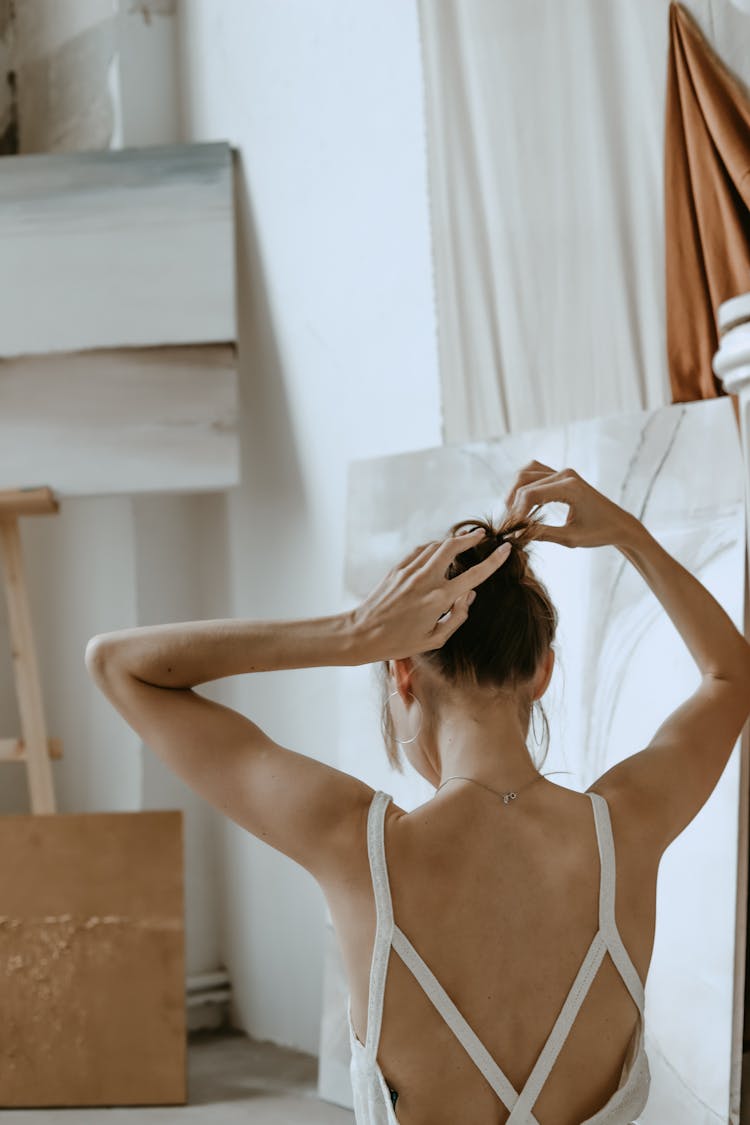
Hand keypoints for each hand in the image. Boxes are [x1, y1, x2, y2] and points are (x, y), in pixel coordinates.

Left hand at [351, 529, 511, 661]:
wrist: (364, 633)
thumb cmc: (401, 641)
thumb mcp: (436, 638)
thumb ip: (458, 616)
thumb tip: (470, 595)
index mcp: (440, 599)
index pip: (474, 575)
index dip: (493, 560)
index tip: (505, 549)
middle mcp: (426, 580)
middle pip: (452, 546)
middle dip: (470, 537)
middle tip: (482, 534)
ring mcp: (410, 571)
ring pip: (436, 546)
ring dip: (452, 540)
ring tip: (463, 539)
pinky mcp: (397, 569)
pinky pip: (420, 551)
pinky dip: (433, 547)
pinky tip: (438, 549)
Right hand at [505, 461, 637, 547]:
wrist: (619, 523)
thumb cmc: (599, 532)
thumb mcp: (570, 538)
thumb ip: (542, 533)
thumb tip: (517, 533)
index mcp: (570, 487)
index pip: (530, 495)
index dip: (517, 512)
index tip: (512, 530)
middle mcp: (565, 474)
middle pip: (524, 483)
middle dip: (513, 504)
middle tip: (510, 524)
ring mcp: (564, 472)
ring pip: (526, 474)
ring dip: (515, 492)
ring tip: (514, 514)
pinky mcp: (562, 475)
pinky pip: (534, 473)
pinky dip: (524, 486)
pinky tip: (522, 504)